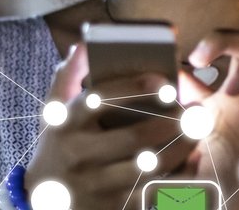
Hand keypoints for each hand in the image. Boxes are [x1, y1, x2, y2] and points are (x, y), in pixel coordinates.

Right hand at [24, 44, 196, 208]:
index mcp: (65, 124)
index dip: (134, 88)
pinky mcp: (111, 206)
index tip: (164, 80)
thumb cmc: (57, 145)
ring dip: (179, 148)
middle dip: (170, 122)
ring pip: (148, 167)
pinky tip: (189, 160)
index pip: (100, 99)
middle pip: (133, 137)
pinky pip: (151, 191)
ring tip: (197, 132)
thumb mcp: (53, 112)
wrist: (42, 201)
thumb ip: (68, 76)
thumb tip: (84, 45)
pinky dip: (174, 176)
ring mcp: (95, 184)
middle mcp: (77, 154)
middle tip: (195, 109)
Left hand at [182, 31, 238, 208]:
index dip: (185, 60)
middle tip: (200, 56)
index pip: (200, 68)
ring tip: (234, 87)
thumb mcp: (177, 166)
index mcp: (211, 109)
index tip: (171, 63)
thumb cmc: (213, 193)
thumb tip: (149, 129)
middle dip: (226, 39)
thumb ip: (165, 149)